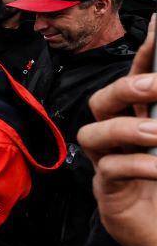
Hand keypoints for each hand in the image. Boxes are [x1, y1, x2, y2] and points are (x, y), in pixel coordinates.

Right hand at [79, 21, 156, 245]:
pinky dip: (138, 166)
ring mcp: (107, 163)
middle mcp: (117, 138)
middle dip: (127, 87)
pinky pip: (112, 170)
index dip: (145, 53)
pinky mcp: (107, 192)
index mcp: (138, 121)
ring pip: (95, 133)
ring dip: (125, 128)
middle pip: (102, 100)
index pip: (136, 79)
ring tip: (156, 135)